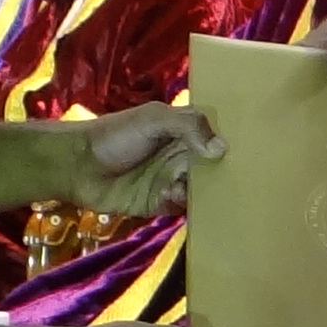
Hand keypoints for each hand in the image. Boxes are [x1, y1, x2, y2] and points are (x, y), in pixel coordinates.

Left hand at [71, 101, 221, 218]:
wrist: (77, 165)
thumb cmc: (114, 135)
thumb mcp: (153, 118)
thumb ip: (188, 125)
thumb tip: (221, 149)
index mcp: (181, 132)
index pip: (214, 137)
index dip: (229, 144)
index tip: (249, 152)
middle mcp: (180, 157)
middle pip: (212, 167)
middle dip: (222, 173)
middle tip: (235, 177)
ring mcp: (170, 181)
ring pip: (201, 190)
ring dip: (204, 192)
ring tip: (197, 186)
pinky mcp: (159, 204)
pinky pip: (181, 208)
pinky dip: (184, 204)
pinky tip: (173, 194)